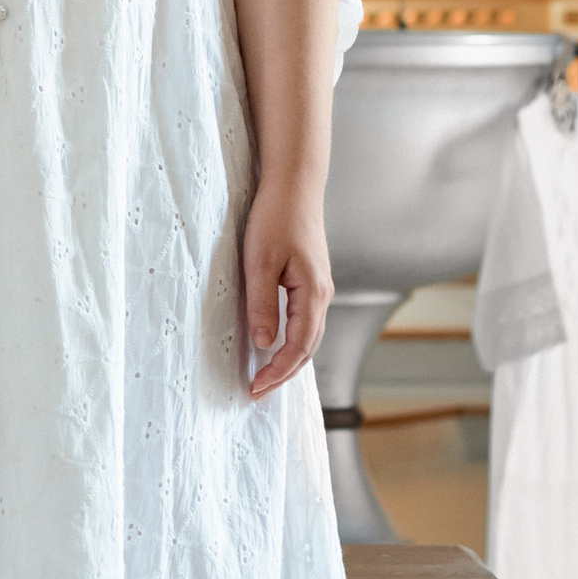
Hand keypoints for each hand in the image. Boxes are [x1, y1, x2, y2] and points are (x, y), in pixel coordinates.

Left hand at [241, 189, 330, 398]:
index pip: (298, 347)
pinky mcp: (312, 280)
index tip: (255, 388)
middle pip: (308, 348)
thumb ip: (262, 304)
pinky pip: (306, 321)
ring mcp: (319, 288)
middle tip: (257, 392)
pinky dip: (293, 340)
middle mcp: (322, 295)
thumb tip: (264, 342)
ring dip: (289, 359)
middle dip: (284, 373)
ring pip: (309, 336)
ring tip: (266, 376)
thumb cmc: (276, 218)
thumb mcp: (259, 262)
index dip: (278, 371)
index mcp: (313, 294)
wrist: (294, 186)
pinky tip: (278, 344)